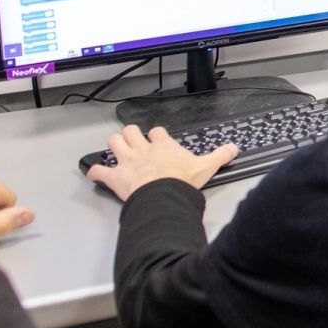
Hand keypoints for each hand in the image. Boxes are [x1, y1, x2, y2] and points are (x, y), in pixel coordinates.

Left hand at [85, 126, 237, 201]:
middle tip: (133, 139)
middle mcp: (143, 150)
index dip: (156, 134)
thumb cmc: (181, 181)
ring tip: (116, 149)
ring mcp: (127, 162)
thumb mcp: (206, 167)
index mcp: (163, 146)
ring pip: (114, 143)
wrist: (164, 195)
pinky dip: (95, 172)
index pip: (157, 131)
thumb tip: (233, 149)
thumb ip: (220, 156)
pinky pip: (100, 171)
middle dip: (130, 134)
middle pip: (131, 132)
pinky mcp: (116, 177)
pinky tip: (94, 172)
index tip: (158, 137)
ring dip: (114, 146)